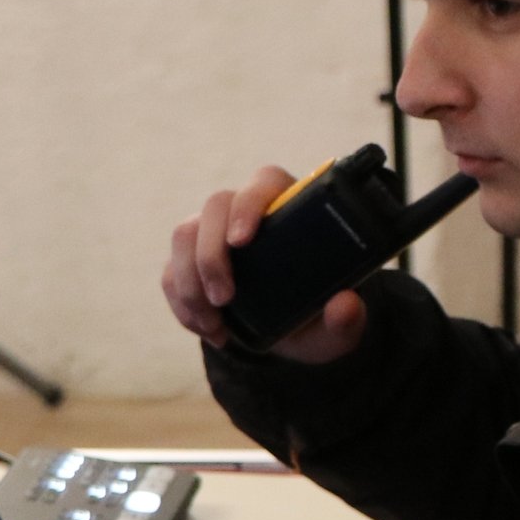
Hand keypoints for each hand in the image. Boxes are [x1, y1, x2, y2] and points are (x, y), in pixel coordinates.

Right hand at [162, 167, 371, 363]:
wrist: (292, 336)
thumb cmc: (318, 318)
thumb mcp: (339, 326)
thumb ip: (347, 319)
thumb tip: (345, 306)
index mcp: (291, 208)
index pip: (264, 184)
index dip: (248, 206)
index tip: (241, 241)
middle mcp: (247, 212)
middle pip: (214, 207)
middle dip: (211, 255)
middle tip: (225, 299)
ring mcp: (214, 233)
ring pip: (184, 236)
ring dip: (191, 283)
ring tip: (214, 325)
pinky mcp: (191, 260)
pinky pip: (172, 271)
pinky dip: (182, 304)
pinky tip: (207, 329)